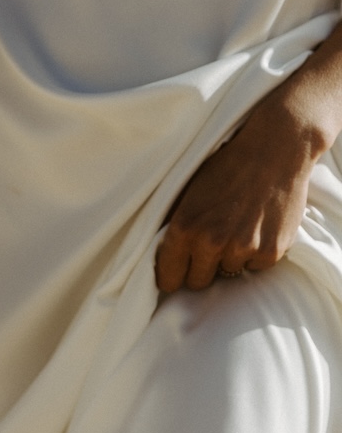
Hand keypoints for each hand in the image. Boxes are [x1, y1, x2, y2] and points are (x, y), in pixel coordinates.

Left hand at [154, 93, 326, 291]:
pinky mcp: (271, 251)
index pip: (168, 279)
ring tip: (237, 228)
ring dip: (230, 258)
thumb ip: (173, 225)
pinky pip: (255, 267)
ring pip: (228, 274)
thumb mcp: (186, 193)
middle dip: (200, 268)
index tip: (176, 272)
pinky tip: (258, 228)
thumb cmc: (226, 167)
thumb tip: (159, 254)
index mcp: (184, 229)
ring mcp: (243, 249)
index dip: (171, 276)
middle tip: (210, 246)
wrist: (275, 149)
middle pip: (197, 283)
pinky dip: (255, 254)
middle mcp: (211, 243)